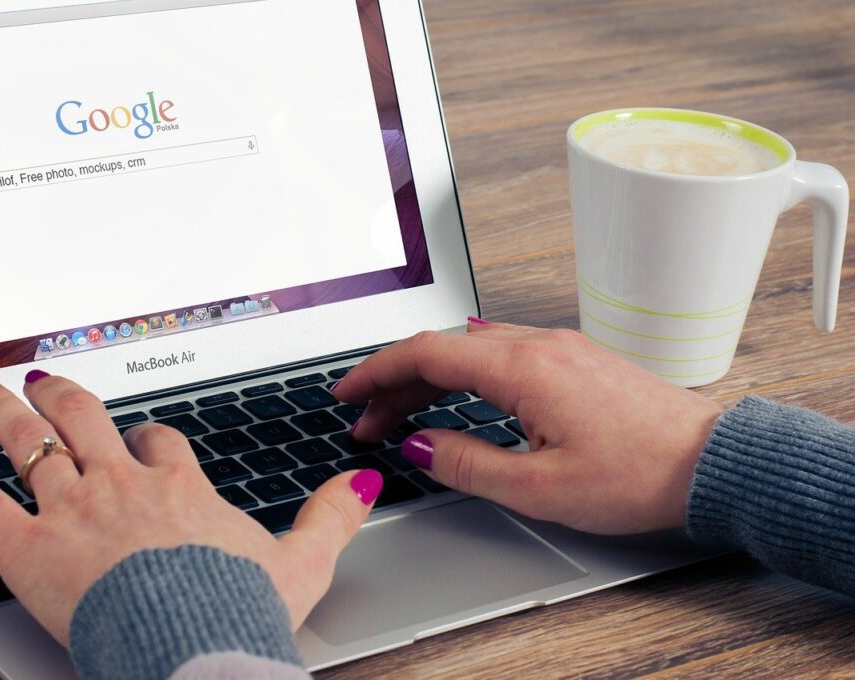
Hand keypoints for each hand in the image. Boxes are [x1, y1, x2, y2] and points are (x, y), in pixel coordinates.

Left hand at [0, 371, 382, 645]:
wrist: (192, 645)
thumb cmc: (237, 610)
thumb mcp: (302, 562)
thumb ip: (331, 517)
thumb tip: (364, 482)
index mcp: (180, 488)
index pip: (158, 443)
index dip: (145, 436)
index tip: (138, 436)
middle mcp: (121, 485)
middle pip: (85, 421)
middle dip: (64, 397)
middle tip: (46, 378)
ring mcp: (73, 509)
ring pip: (31, 444)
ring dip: (4, 413)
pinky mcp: (28, 546)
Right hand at [333, 320, 723, 533]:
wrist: (710, 462)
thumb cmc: (639, 474)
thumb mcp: (538, 486)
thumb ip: (465, 462)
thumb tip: (416, 446)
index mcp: (522, 368)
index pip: (425, 353)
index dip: (376, 372)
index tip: (347, 393)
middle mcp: (538, 346)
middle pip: (443, 350)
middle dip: (395, 384)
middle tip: (368, 422)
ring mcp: (558, 349)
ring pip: (470, 351)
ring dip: (429, 380)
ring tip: (402, 417)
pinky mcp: (572, 361)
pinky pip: (500, 355)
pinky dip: (464, 376)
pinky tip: (456, 396)